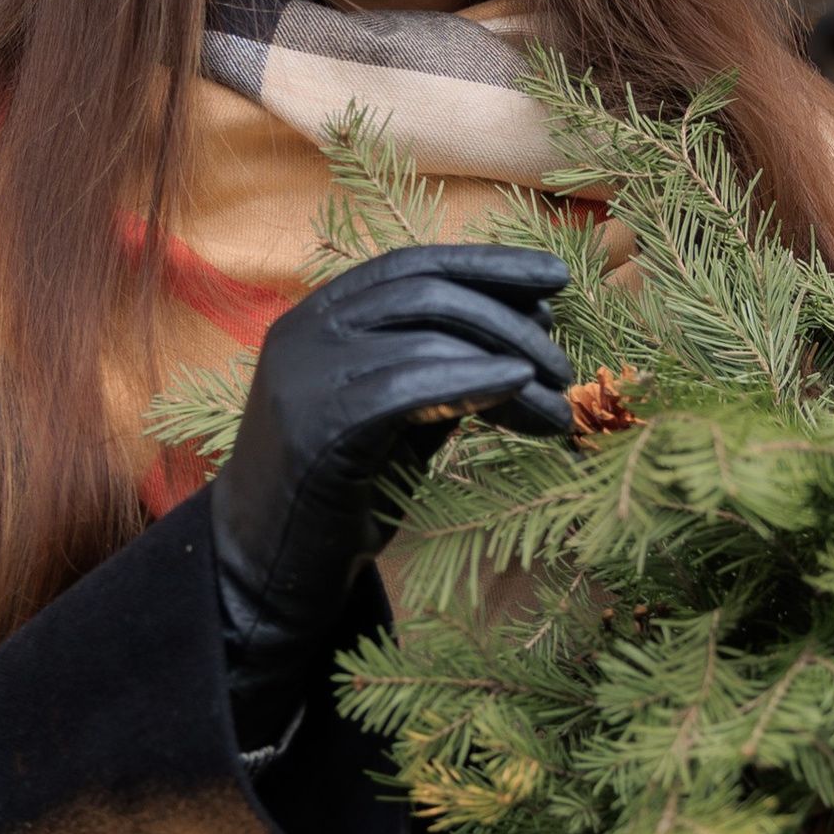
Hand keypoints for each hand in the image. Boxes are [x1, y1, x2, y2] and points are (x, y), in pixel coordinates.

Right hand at [205, 243, 571, 697]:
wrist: (267, 568)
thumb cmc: (341, 489)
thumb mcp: (397, 412)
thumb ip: (443, 364)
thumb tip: (529, 322)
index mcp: (319, 315)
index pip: (412, 264)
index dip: (488, 265)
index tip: (555, 279)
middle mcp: (304, 331)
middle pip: (427, 293)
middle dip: (511, 321)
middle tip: (566, 368)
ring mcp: (304, 375)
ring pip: (426, 336)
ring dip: (511, 363)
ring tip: (560, 408)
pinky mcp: (315, 427)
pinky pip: (409, 385)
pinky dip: (475, 380)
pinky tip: (520, 389)